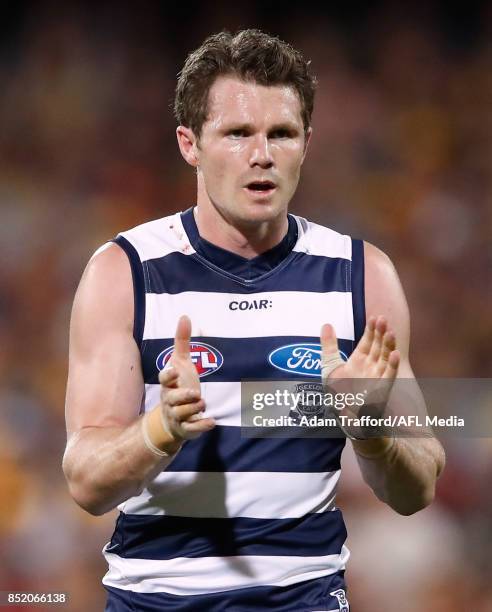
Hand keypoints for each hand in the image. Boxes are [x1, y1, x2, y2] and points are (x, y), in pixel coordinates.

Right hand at [158, 315, 215, 441]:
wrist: (172, 419)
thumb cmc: (178, 386)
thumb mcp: (181, 363)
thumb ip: (182, 341)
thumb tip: (185, 316)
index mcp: (168, 385)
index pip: (164, 380)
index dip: (168, 376)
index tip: (174, 372)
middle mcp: (170, 401)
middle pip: (173, 399)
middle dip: (183, 396)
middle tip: (195, 393)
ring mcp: (177, 416)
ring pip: (183, 414)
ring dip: (193, 409)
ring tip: (203, 403)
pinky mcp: (186, 429)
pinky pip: (192, 429)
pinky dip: (201, 426)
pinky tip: (212, 421)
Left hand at [320, 316, 399, 437]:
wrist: (344, 416)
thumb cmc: (340, 392)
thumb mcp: (330, 366)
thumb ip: (329, 345)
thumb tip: (326, 324)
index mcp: (360, 359)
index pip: (368, 341)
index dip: (371, 330)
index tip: (374, 317)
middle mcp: (370, 366)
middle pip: (378, 346)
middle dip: (381, 333)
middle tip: (383, 319)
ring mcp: (377, 377)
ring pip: (386, 358)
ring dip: (389, 345)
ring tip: (390, 332)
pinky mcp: (381, 390)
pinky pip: (389, 376)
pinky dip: (393, 366)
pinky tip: (396, 355)